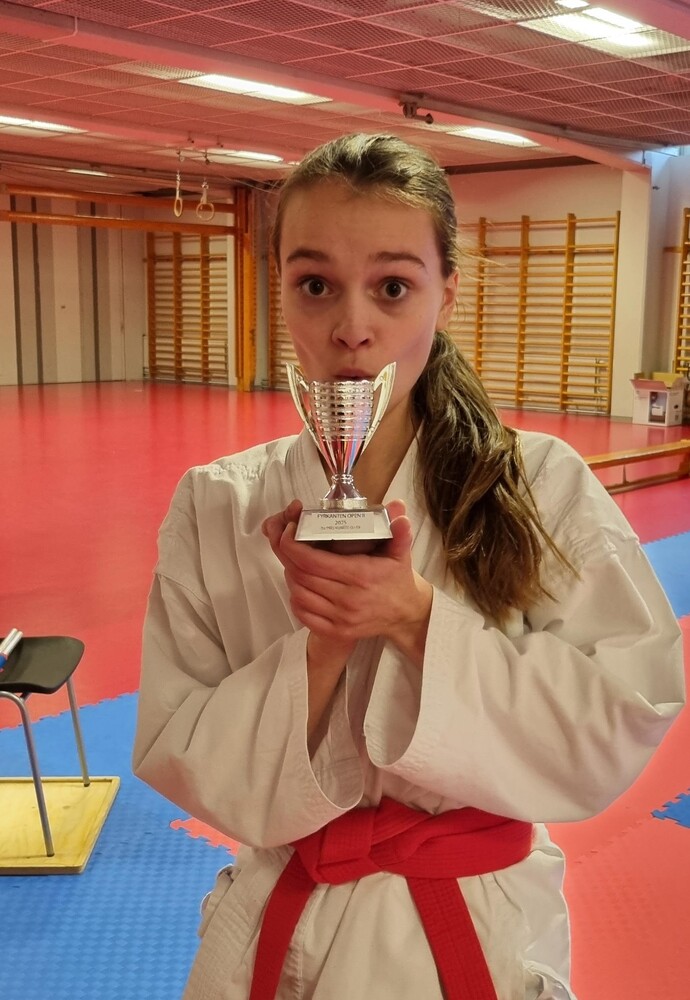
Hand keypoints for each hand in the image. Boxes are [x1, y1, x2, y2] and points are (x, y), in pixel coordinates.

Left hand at [263, 499, 431, 663]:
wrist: (406, 614)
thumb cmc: (397, 580)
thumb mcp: (401, 554)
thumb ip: (398, 532)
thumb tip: (400, 510)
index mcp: (360, 575)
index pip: (313, 561)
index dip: (293, 546)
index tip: (289, 533)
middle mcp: (349, 598)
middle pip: (302, 576)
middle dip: (288, 557)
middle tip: (288, 543)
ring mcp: (342, 618)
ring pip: (300, 595)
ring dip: (291, 577)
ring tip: (294, 563)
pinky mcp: (338, 632)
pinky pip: (305, 615)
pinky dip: (296, 599)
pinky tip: (300, 586)